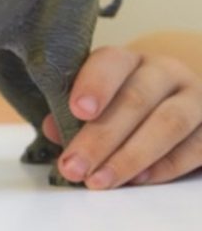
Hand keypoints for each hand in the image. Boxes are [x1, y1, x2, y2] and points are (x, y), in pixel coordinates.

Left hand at [42, 46, 201, 188]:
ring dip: (131, 156)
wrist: (175, 103)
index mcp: (129, 60)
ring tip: (101, 180)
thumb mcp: (96, 100)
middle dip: (101, 138)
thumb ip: (71, 112)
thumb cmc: (123, 102)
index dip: (95, 85)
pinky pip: (196, 147)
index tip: (77, 110)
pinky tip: (139, 180)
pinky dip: (166, 166)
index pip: (112, 62)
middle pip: (136, 99)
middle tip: (74, 166)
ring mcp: (195, 98)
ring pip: (169, 123)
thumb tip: (53, 129)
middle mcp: (165, 72)